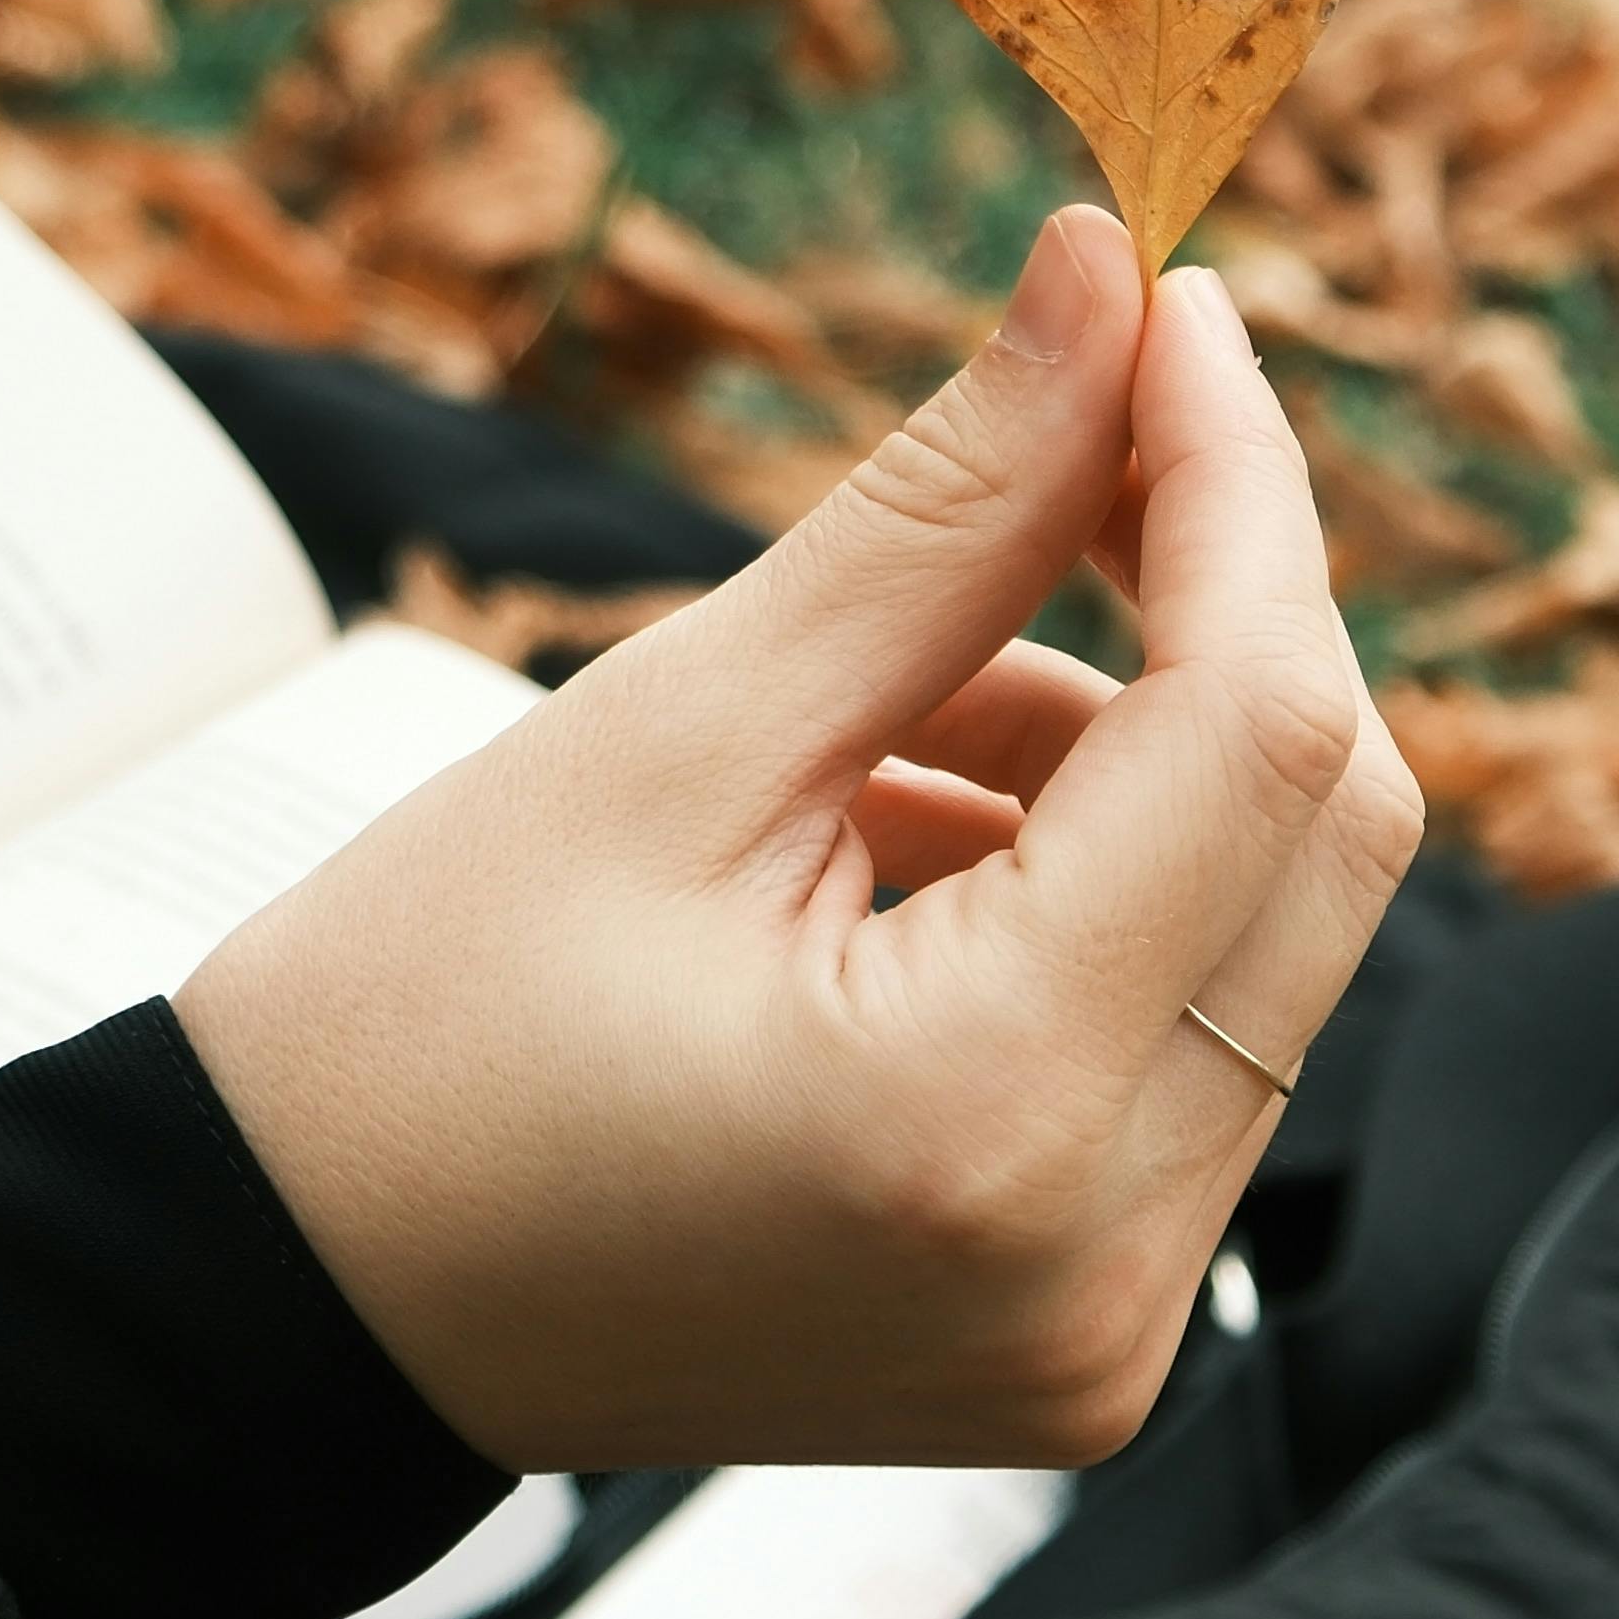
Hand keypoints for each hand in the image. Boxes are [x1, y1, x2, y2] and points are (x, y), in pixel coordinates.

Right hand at [176, 208, 1425, 1471]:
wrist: (289, 1306)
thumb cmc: (412, 1033)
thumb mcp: (675, 730)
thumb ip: (943, 511)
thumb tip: (1108, 278)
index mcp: (989, 1111)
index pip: (1257, 729)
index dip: (1237, 486)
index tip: (1163, 311)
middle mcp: (1103, 1262)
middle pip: (1329, 837)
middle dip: (1225, 606)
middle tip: (1081, 436)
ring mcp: (1109, 1332)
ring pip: (1272, 935)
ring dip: (1138, 763)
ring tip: (879, 728)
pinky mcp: (1086, 1341)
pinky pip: (1193, 1049)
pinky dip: (1098, 903)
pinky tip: (897, 854)